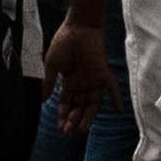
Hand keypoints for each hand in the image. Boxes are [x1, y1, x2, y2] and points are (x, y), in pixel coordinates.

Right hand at [45, 14, 110, 135]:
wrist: (77, 27)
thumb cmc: (63, 42)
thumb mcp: (52, 65)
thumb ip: (48, 83)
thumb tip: (42, 101)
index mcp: (70, 82)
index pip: (67, 103)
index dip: (63, 115)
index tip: (60, 128)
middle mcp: (82, 83)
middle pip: (79, 106)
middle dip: (73, 120)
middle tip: (68, 133)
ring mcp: (93, 79)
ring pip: (92, 103)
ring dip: (87, 117)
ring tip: (80, 130)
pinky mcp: (102, 72)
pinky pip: (112, 87)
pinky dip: (116, 98)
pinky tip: (118, 110)